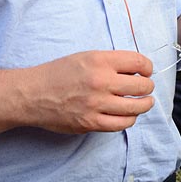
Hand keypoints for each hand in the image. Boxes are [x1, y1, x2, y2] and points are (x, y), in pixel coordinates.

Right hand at [29, 51, 155, 132]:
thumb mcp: (86, 57)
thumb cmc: (59, 74)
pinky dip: (129, 119)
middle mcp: (100, 81)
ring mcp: (96, 104)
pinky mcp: (90, 123)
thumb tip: (137, 72)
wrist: (31, 94)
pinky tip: (128, 115)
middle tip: (146, 88)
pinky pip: (121, 124)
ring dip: (144, 105)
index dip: (148, 68)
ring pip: (135, 107)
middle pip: (142, 86)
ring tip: (144, 102)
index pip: (139, 63)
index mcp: (100, 61)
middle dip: (148, 87)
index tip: (147, 72)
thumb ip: (111, 63)